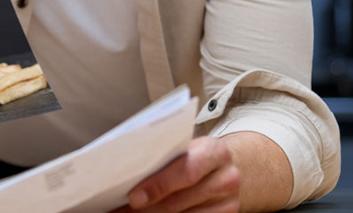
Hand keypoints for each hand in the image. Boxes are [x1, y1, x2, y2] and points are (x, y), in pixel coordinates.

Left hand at [110, 136, 240, 212]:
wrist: (227, 166)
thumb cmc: (196, 154)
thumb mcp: (187, 146)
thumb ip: (165, 155)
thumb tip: (128, 171)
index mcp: (215, 152)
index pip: (185, 171)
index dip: (157, 186)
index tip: (133, 198)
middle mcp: (227, 178)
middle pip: (179, 201)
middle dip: (147, 207)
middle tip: (122, 210)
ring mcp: (229, 202)